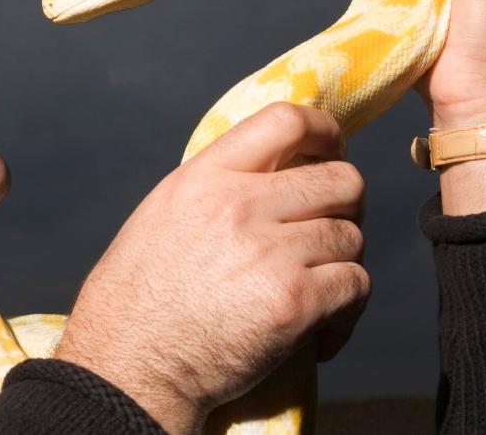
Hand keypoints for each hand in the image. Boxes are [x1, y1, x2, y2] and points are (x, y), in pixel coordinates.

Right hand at [53, 103, 369, 432]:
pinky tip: (320, 331)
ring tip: (316, 291)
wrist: (130, 365)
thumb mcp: (164, 215)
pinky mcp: (293, 301)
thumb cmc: (138, 300)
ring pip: (352, 236)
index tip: (330, 152)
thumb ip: (218, 187)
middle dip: (346, 207)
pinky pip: (356, 286)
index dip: (326, 131)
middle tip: (328, 233)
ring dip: (343, 264)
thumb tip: (275, 175)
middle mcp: (239, 205)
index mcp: (205, 177)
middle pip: (341, 179)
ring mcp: (269, 252)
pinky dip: (348, 312)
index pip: (286, 120)